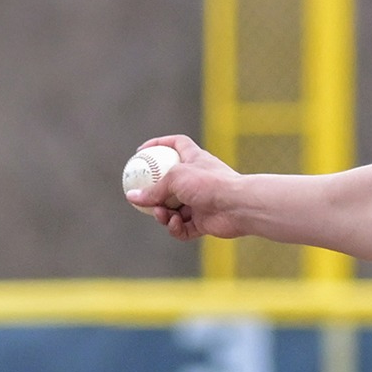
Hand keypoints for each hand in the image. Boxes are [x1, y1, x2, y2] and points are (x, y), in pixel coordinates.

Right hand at [124, 134, 242, 241]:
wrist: (240, 206)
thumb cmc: (210, 184)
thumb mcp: (175, 178)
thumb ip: (153, 189)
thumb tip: (132, 197)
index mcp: (195, 160)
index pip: (176, 144)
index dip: (158, 144)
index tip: (140, 153)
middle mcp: (198, 180)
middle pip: (169, 185)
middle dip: (154, 194)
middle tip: (141, 200)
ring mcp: (201, 201)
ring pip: (173, 209)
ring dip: (163, 214)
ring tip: (163, 215)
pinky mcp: (204, 222)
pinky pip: (183, 227)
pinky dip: (176, 227)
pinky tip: (175, 224)